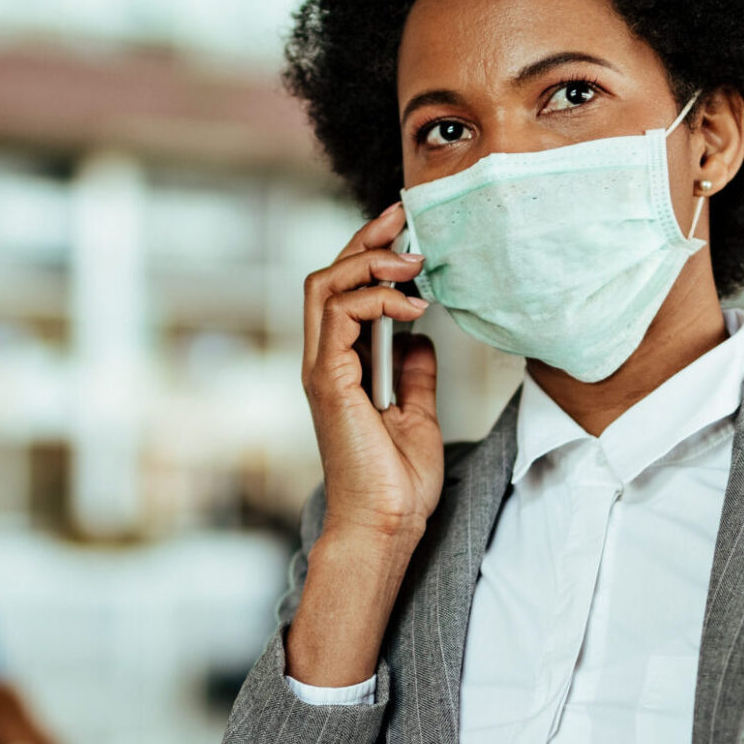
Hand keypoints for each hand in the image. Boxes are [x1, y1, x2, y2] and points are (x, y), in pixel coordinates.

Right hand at [301, 201, 442, 547]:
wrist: (386, 525)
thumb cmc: (396, 483)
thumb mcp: (419, 415)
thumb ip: (414, 374)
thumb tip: (420, 340)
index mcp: (342, 366)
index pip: (342, 290)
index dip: (370, 253)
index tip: (407, 230)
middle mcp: (325, 361)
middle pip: (327, 276)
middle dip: (365, 240)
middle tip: (404, 219)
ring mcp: (322, 369)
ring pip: (324, 286)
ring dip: (370, 263)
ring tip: (413, 264)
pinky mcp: (328, 381)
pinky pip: (339, 317)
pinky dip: (375, 300)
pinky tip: (411, 307)